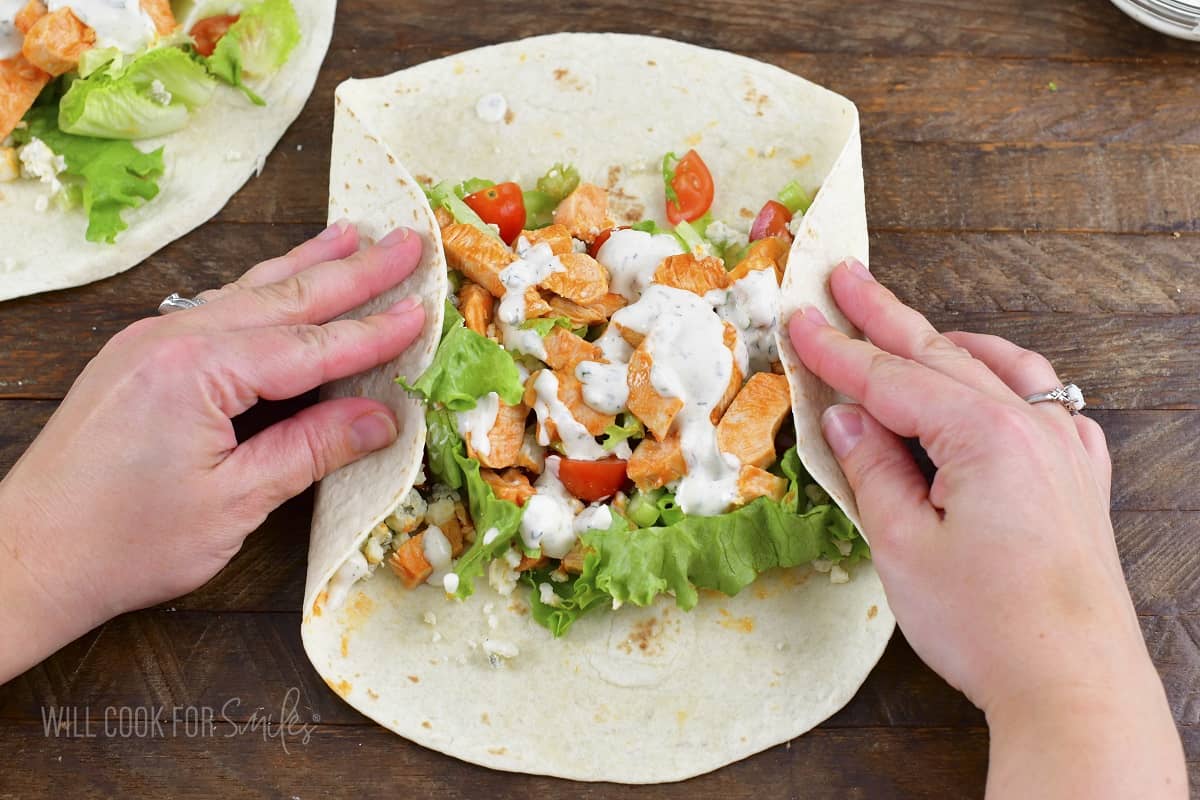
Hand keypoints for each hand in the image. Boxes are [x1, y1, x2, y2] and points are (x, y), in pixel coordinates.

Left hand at [0, 222, 426, 680]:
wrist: (24, 556)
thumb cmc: (123, 541)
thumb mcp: (233, 503)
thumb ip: (310, 450)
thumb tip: (382, 419)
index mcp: (196, 370)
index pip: (309, 345)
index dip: (373, 330)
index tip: (424, 308)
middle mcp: (171, 337)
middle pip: (283, 297)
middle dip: (351, 270)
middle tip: (404, 242)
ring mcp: (150, 341)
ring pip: (248, 292)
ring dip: (307, 266)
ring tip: (352, 236)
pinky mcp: (139, 357)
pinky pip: (218, 310)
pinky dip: (264, 292)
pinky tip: (283, 282)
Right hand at [788, 259, 1184, 798]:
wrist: (1072, 683)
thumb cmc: (988, 625)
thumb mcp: (903, 546)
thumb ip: (872, 470)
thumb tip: (845, 418)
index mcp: (985, 436)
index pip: (891, 380)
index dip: (837, 352)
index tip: (800, 320)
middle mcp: (1032, 427)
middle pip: (940, 355)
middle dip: (884, 316)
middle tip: (844, 276)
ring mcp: (1063, 448)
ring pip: (998, 368)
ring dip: (944, 342)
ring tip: (903, 323)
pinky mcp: (1077, 478)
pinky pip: (1042, 401)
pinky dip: (1003, 379)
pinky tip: (985, 384)